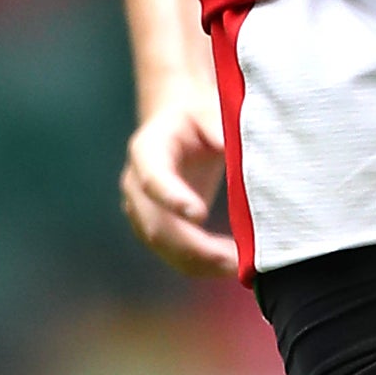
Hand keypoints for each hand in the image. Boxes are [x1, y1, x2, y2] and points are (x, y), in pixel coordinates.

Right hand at [119, 88, 237, 278]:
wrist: (180, 126)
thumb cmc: (198, 116)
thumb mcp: (209, 110)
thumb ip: (219, 127)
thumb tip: (234, 148)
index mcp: (147, 150)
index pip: (153, 178)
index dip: (173, 198)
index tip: (200, 214)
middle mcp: (135, 185)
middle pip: (156, 225)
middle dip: (193, 247)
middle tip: (232, 257)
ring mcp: (142, 211)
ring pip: (165, 248)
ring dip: (201, 262)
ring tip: (239, 264)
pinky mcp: (157, 228)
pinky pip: (175, 254)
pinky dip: (203, 264)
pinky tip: (233, 263)